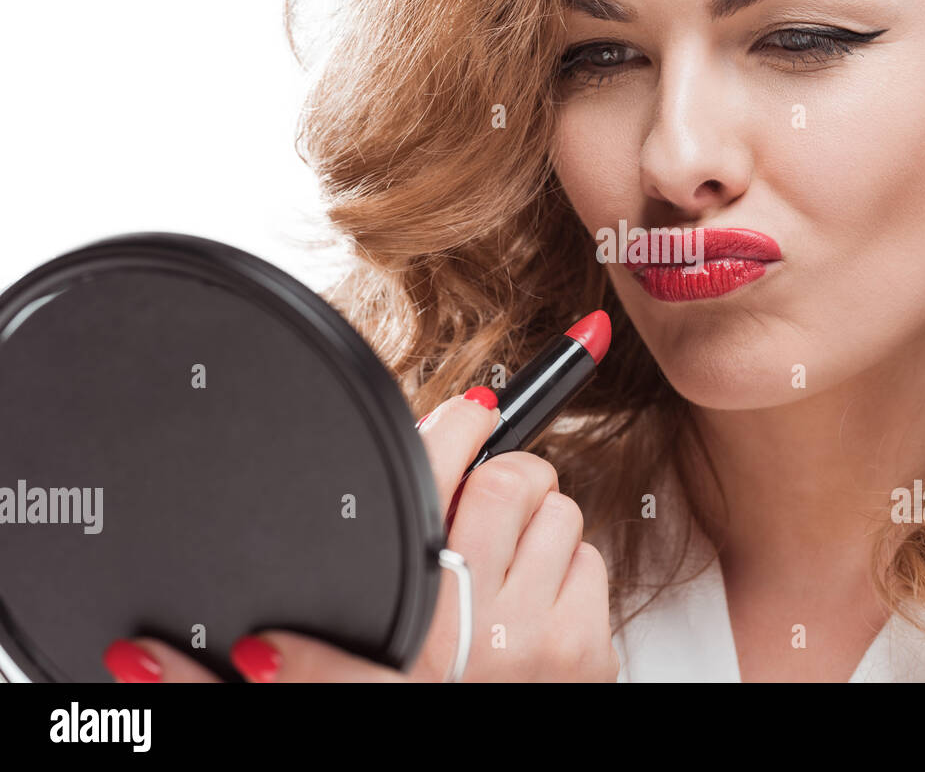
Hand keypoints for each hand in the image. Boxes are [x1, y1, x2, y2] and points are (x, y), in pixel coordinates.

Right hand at [101, 387, 619, 681]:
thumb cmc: (414, 709)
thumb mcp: (333, 691)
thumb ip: (257, 669)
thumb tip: (139, 658)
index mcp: (408, 631)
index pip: (429, 491)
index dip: (445, 433)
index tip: (468, 406)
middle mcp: (481, 632)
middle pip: (518, 481)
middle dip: (505, 478)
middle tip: (484, 499)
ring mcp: (544, 640)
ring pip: (564, 516)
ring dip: (538, 528)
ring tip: (502, 565)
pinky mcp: (590, 652)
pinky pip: (593, 563)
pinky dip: (567, 571)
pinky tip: (533, 603)